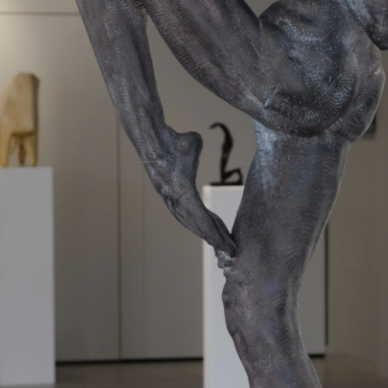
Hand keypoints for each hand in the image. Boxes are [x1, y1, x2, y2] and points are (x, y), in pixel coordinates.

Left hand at [149, 129, 236, 258]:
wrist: (156, 135)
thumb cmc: (171, 139)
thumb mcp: (190, 144)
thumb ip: (195, 148)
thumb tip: (194, 143)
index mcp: (179, 192)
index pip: (199, 214)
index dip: (212, 226)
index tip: (225, 236)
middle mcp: (175, 201)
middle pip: (198, 225)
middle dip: (215, 239)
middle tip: (231, 252)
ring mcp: (175, 199)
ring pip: (198, 224)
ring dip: (214, 238)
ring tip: (228, 249)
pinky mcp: (178, 194)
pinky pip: (196, 215)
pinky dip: (208, 228)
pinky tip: (218, 239)